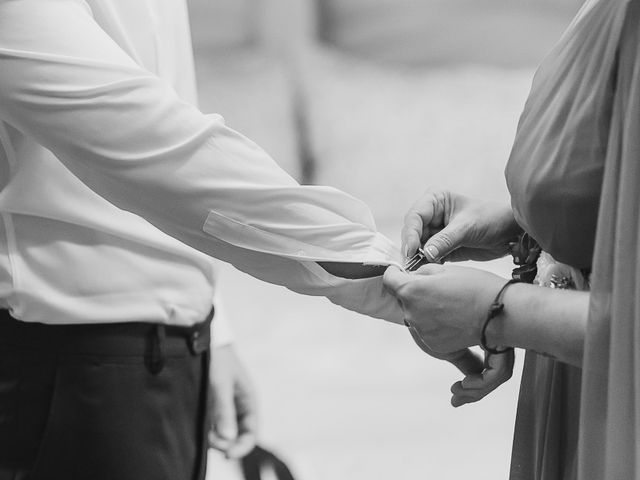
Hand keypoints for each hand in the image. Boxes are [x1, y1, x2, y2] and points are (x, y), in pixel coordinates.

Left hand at [209, 344, 256, 458]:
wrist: (201, 339)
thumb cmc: (216, 360)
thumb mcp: (220, 385)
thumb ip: (224, 411)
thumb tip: (228, 440)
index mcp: (248, 400)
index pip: (251, 433)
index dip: (241, 447)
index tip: (227, 455)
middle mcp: (238, 405)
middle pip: (237, 436)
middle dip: (225, 443)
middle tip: (208, 440)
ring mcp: (224, 405)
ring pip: (223, 432)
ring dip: (214, 436)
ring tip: (202, 430)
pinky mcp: (211, 404)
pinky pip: (212, 424)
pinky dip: (207, 429)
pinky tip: (199, 426)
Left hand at [385, 264, 513, 404]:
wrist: (500, 314)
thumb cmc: (477, 288)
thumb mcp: (445, 270)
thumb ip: (422, 273)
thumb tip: (414, 276)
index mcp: (411, 291)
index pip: (389, 280)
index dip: (396, 274)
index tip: (400, 273)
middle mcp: (412, 313)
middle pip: (403, 299)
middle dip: (414, 293)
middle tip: (436, 288)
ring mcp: (422, 332)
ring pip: (415, 315)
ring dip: (425, 309)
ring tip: (449, 303)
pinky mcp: (434, 345)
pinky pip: (427, 330)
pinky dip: (436, 325)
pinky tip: (453, 317)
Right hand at [401, 189, 521, 261]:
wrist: (510, 233)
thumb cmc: (492, 219)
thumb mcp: (467, 228)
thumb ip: (445, 240)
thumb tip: (425, 253)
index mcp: (435, 200)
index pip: (415, 216)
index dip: (410, 234)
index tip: (411, 250)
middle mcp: (431, 215)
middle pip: (411, 232)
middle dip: (411, 248)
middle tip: (411, 264)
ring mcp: (434, 232)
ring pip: (416, 246)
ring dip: (417, 258)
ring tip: (417, 270)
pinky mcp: (439, 247)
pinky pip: (426, 256)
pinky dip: (425, 264)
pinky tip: (426, 271)